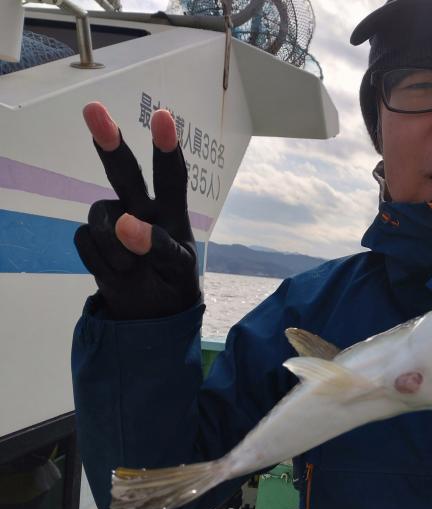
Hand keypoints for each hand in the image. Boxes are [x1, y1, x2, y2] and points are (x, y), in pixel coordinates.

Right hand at [74, 102, 199, 319]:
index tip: (162, 117)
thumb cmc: (174, 280)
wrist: (152, 311)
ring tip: (131, 269)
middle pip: (124, 172)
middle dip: (110, 141)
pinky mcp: (94, 238)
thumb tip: (126, 225)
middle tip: (93, 109)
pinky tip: (116, 271)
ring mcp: (115, 221)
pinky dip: (100, 261)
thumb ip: (160, 246)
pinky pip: (86, 240)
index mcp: (172, 212)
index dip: (167, 148)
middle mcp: (142, 208)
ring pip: (100, 215)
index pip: (172, 177)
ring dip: (114, 247)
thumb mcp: (180, 268)